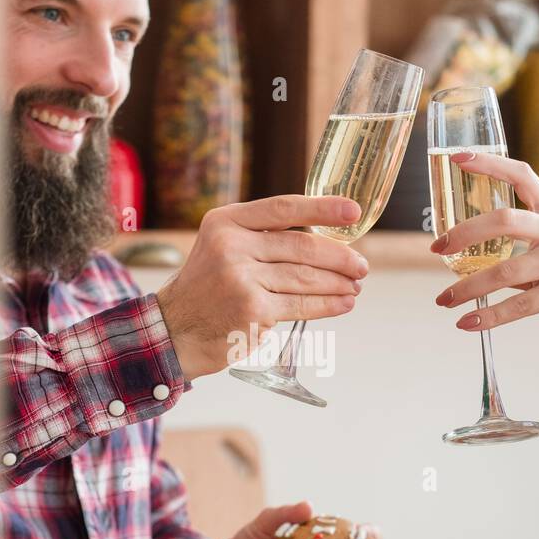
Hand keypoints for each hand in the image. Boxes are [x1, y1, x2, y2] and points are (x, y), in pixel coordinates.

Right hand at [156, 196, 369, 380]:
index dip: (322, 209)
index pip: (283, 209)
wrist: (177, 330)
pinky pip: (301, 304)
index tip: (353, 211)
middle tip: (361, 265)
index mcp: (226, 222)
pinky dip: (328, 304)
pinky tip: (343, 303)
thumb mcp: (223, 247)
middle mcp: (231, 246)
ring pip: (305, 277)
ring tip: (356, 285)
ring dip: (338, 283)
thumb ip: (262, 237)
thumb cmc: (209, 288)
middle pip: (301, 246)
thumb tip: (325, 239)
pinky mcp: (252, 310)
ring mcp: (241, 279)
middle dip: (339, 257)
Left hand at [430, 152, 538, 341]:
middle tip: (437, 248)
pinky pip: (518, 305)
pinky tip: (466, 323)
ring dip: (467, 288)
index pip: (522, 176)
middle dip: (464, 233)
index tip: (458, 158)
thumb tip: (475, 252)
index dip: (490, 163)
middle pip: (504, 220)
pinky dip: (488, 317)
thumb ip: (524, 244)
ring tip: (443, 300)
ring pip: (504, 272)